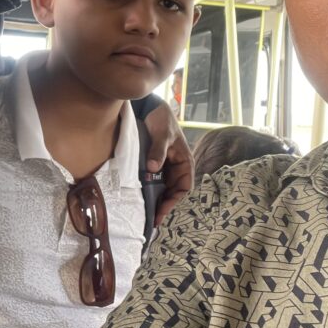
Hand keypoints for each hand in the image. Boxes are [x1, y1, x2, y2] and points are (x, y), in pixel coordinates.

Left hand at [143, 105, 193, 224]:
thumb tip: (153, 169)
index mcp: (185, 161)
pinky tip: (142, 198)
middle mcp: (177, 166)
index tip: (162, 210)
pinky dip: (150, 190)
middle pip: (173, 191)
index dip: (174, 200)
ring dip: (157, 200)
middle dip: (164, 205)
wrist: (151, 108)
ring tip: (147, 213)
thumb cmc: (162, 120)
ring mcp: (166, 166)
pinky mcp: (155, 164)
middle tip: (152, 219)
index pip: (184, 187)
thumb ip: (158, 151)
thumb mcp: (162, 135)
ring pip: (164, 188)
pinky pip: (155, 181)